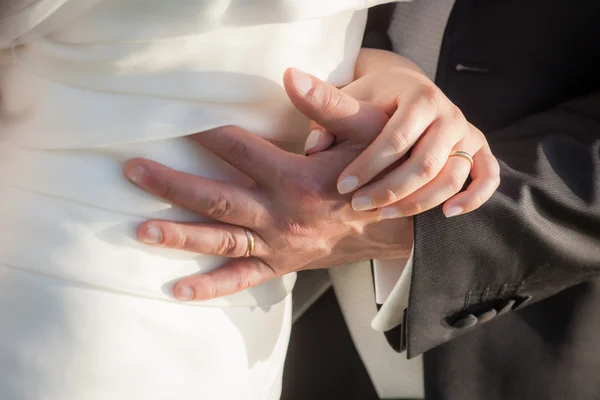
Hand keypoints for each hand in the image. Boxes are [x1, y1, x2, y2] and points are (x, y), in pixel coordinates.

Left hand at [124, 68, 413, 300]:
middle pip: (217, 198)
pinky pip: (243, 278)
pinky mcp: (282, 263)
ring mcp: (279, 243)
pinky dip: (211, 286)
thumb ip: (327, 106)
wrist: (394, 228)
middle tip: (133, 171)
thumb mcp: (364, 134)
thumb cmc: (377, 175)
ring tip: (141, 229)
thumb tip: (291, 75)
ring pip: (221, 239)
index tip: (180, 121)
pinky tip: (180, 289)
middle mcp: (281, 214)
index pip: (240, 149)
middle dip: (172, 184)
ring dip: (180, 234)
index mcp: (296, 178)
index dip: (208, 133)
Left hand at [305, 49, 499, 217]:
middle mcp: (450, 114)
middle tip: (358, 205)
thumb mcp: (351, 97)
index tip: (342, 186)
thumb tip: (314, 147)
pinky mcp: (479, 149)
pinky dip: (474, 198)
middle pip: (426, 163)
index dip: (368, 166)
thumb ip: (329, 115)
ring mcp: (467, 133)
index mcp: (420, 97)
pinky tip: (448, 214)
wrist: (408, 87)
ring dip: (420, 202)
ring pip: (453, 177)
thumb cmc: (375, 98)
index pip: (396, 138)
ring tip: (384, 215)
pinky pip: (487, 177)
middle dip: (390, 190)